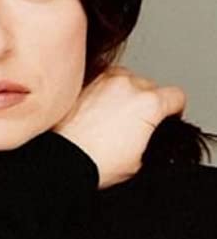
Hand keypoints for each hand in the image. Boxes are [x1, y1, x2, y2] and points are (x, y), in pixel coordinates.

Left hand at [51, 65, 186, 188]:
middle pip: (150, 85)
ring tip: (114, 115)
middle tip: (136, 122)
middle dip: (147, 101)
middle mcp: (127, 85)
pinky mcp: (83, 81)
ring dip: (125, 91)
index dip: (174, 110)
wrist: (62, 159)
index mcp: (148, 103)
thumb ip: (151, 137)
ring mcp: (104, 79)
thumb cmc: (95, 162)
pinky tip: (97, 108)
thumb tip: (148, 134)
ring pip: (126, 77)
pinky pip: (102, 78)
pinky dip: (104, 89)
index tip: (168, 116)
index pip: (176, 96)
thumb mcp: (139, 160)